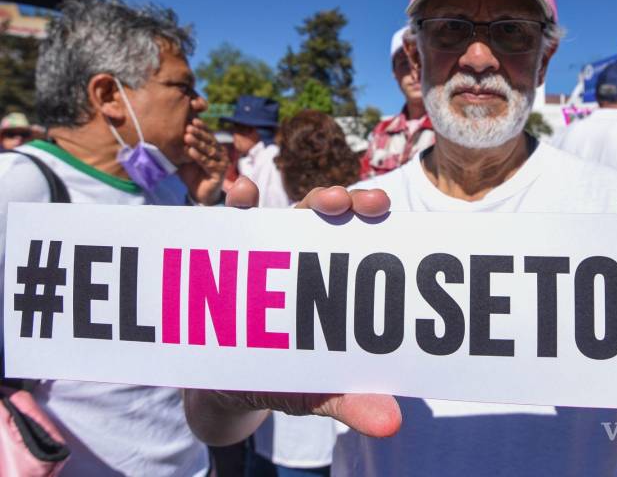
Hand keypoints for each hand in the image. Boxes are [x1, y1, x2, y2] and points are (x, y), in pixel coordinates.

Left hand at [177, 119, 227, 205]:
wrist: (199, 194)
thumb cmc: (192, 175)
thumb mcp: (186, 159)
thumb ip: (183, 148)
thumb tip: (169, 136)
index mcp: (214, 148)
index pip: (208, 135)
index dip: (202, 127)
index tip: (192, 119)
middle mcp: (221, 153)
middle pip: (210, 141)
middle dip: (199, 133)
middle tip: (189, 126)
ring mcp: (222, 163)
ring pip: (209, 150)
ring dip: (198, 143)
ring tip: (187, 136)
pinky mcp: (220, 172)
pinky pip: (208, 163)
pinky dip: (199, 156)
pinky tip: (190, 151)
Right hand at [183, 180, 400, 446]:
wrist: (226, 389)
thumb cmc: (284, 380)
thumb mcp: (316, 392)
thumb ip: (350, 401)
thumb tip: (393, 424)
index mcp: (333, 280)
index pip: (359, 239)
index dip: (373, 218)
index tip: (385, 206)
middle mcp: (302, 257)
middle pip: (326, 216)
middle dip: (341, 200)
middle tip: (352, 202)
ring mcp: (263, 253)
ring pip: (285, 215)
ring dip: (295, 199)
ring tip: (314, 198)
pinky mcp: (223, 256)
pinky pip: (227, 224)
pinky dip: (234, 204)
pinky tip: (240, 192)